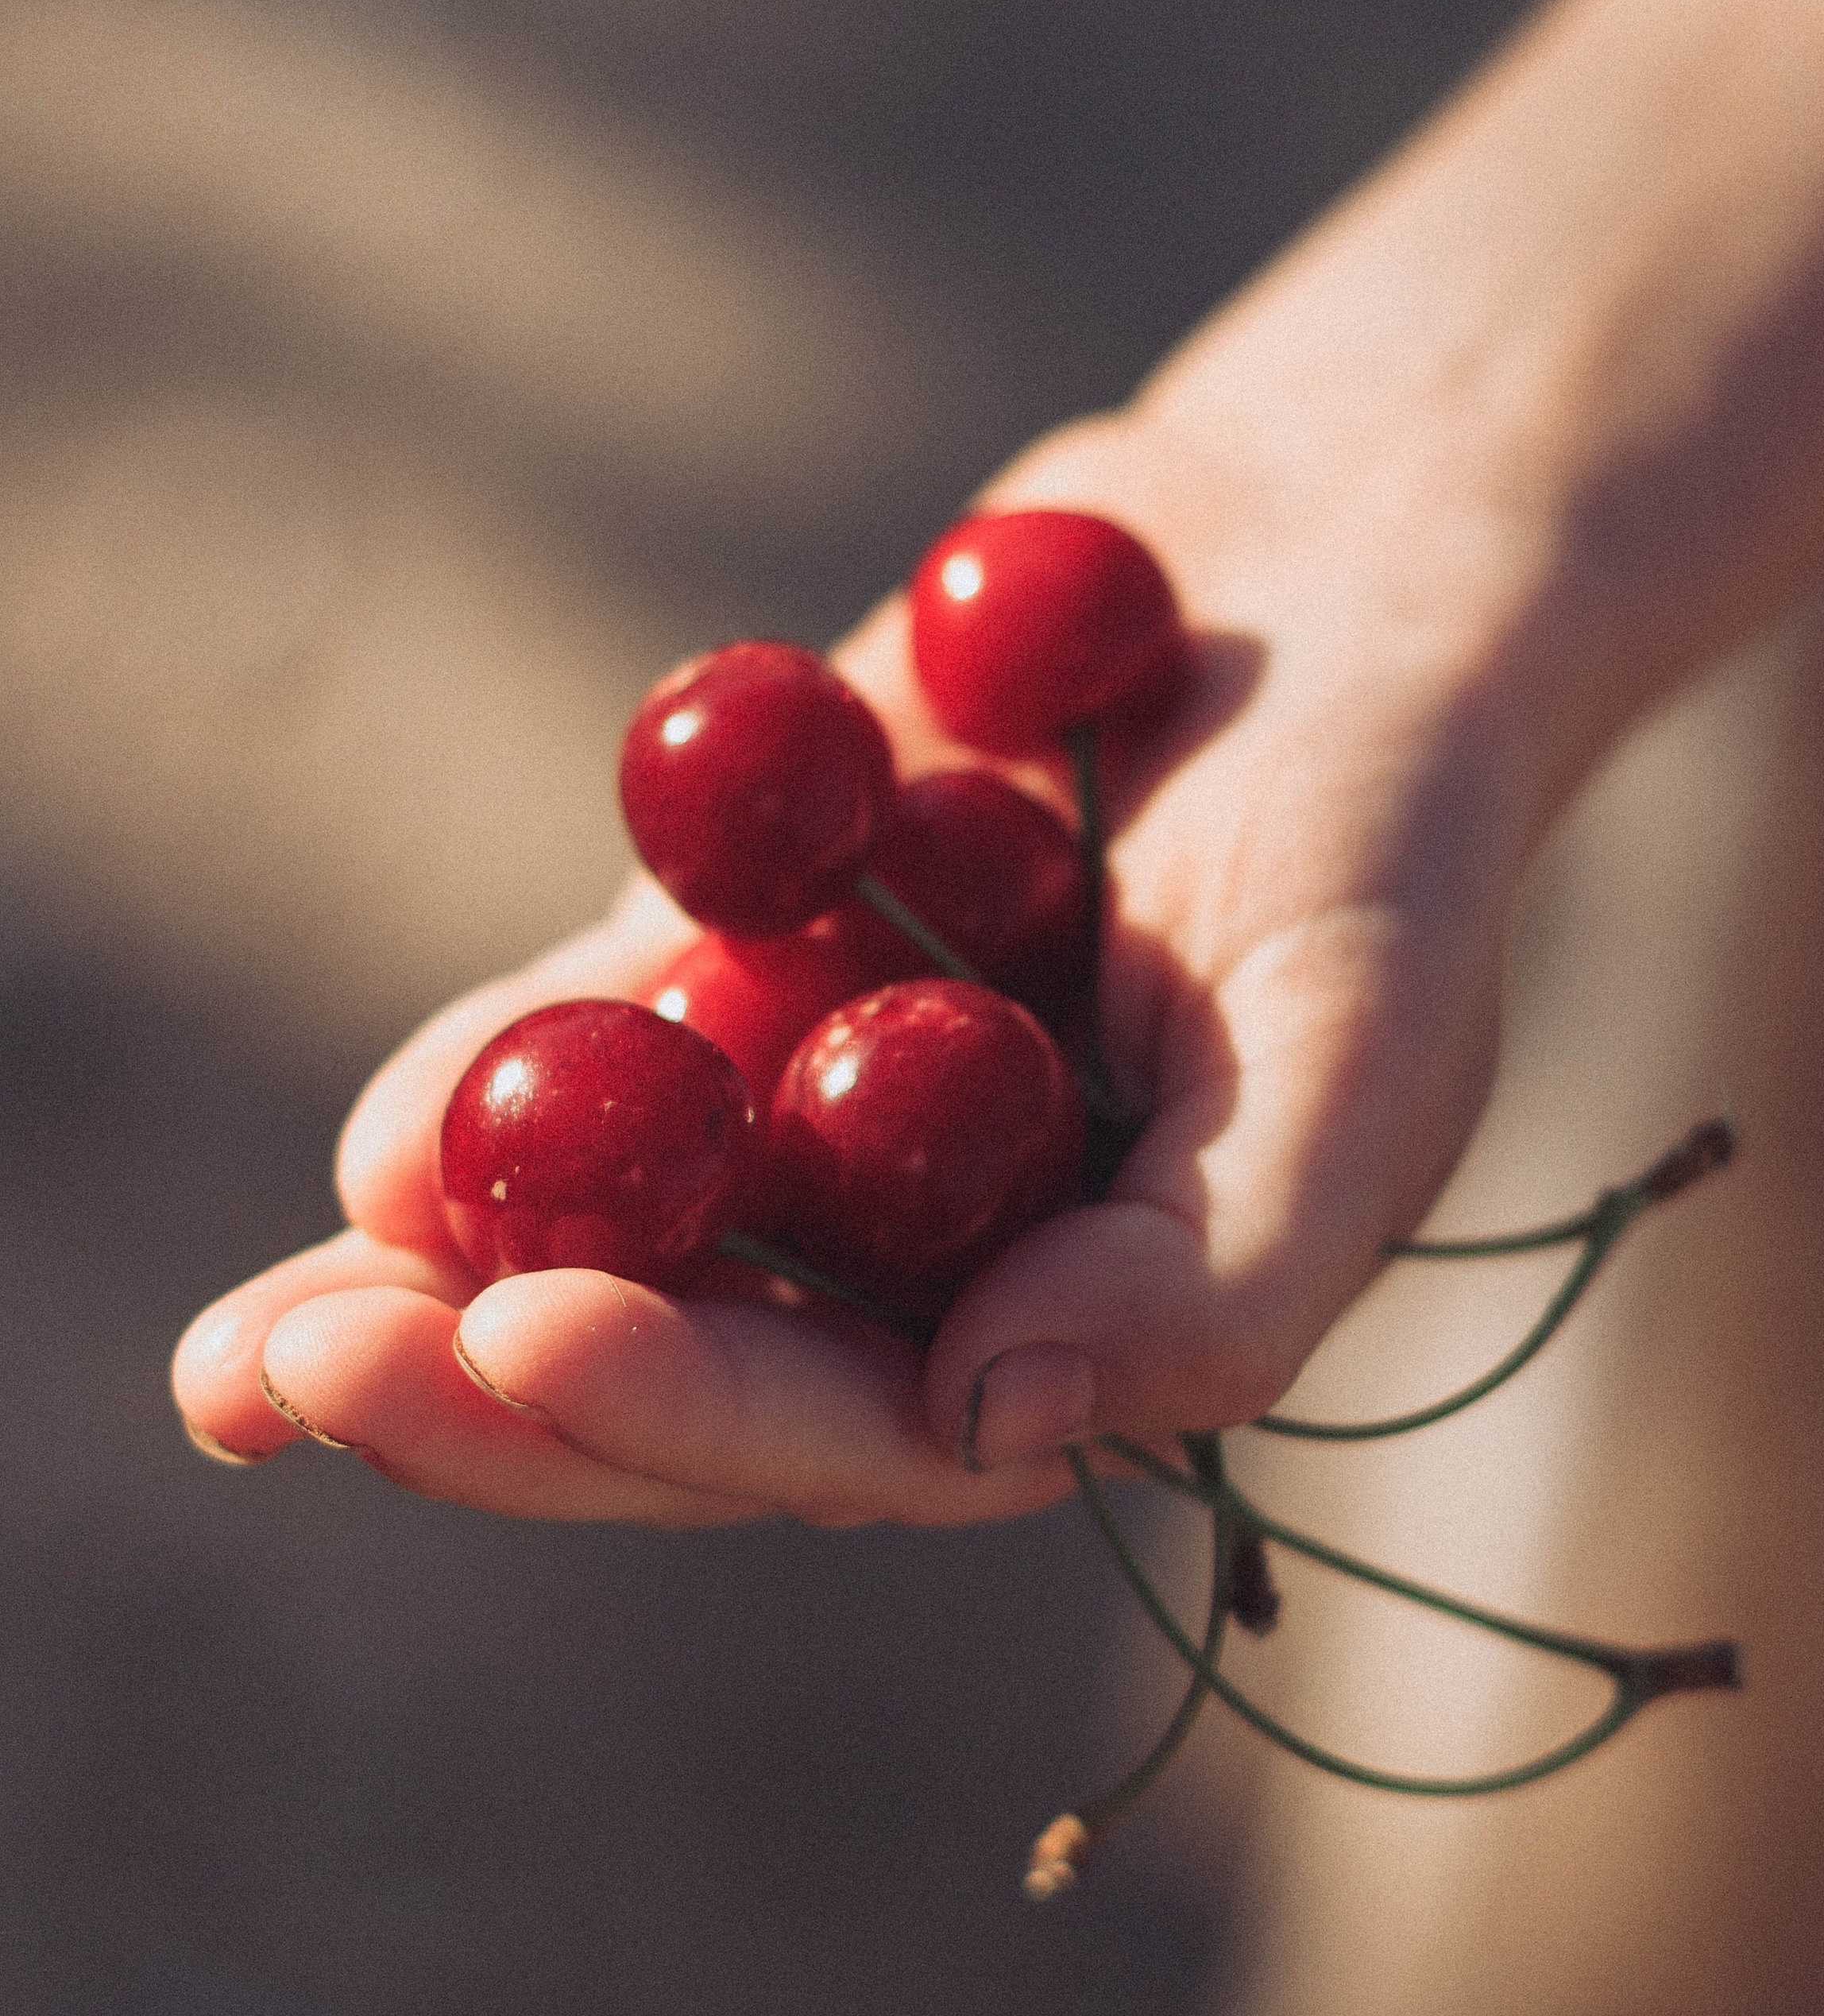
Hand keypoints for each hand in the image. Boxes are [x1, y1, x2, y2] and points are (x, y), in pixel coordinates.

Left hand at [172, 324, 1558, 1525]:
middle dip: (492, 1393)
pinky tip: (366, 1151)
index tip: (525, 1347)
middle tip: (288, 1381)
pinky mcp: (752, 956)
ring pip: (609, 1229)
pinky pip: (597, 1040)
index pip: (865, 1434)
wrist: (1330, 581)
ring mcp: (828, 1106)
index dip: (690, 1410)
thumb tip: (981, 1425)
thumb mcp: (1360, 1049)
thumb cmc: (1393, 826)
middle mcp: (934, 1253)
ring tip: (239, 1351)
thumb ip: (1211, 1274)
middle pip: (689, 1364)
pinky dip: (490, 1086)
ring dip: (427, 1283)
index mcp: (1077, 1327)